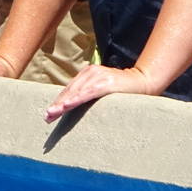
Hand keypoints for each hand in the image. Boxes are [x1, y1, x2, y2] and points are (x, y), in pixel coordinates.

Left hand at [43, 63, 159, 122]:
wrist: (144, 81)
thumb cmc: (122, 89)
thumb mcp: (101, 89)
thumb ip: (88, 93)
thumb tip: (71, 106)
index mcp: (87, 73)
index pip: (68, 90)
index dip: (57, 102)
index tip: (48, 116)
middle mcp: (90, 72)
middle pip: (69, 91)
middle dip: (57, 105)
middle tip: (47, 118)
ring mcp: (98, 76)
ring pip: (76, 92)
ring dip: (63, 104)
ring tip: (53, 114)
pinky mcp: (106, 82)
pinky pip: (88, 93)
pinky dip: (76, 99)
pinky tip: (67, 106)